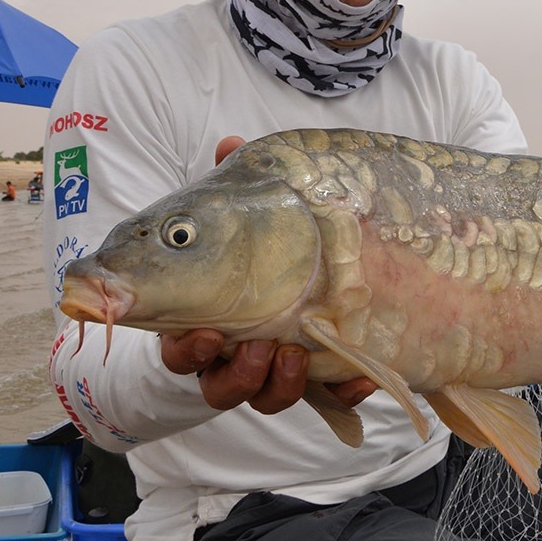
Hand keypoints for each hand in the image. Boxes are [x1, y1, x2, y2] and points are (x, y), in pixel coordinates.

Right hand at [151, 136, 378, 413]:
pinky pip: (330, 398)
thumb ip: (233, 187)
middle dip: (239, 373)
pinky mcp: (319, 379)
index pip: (181, 350)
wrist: (313, 273)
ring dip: (279, 384)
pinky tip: (360, 379)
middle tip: (259, 345)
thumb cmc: (255, 250)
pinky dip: (344, 391)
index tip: (207, 332)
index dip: (188, 349)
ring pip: (265, 398)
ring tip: (295, 353)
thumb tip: (230, 143)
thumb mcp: (243, 217)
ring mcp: (275, 371)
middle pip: (220, 386)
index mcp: (204, 323)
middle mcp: (233, 356)